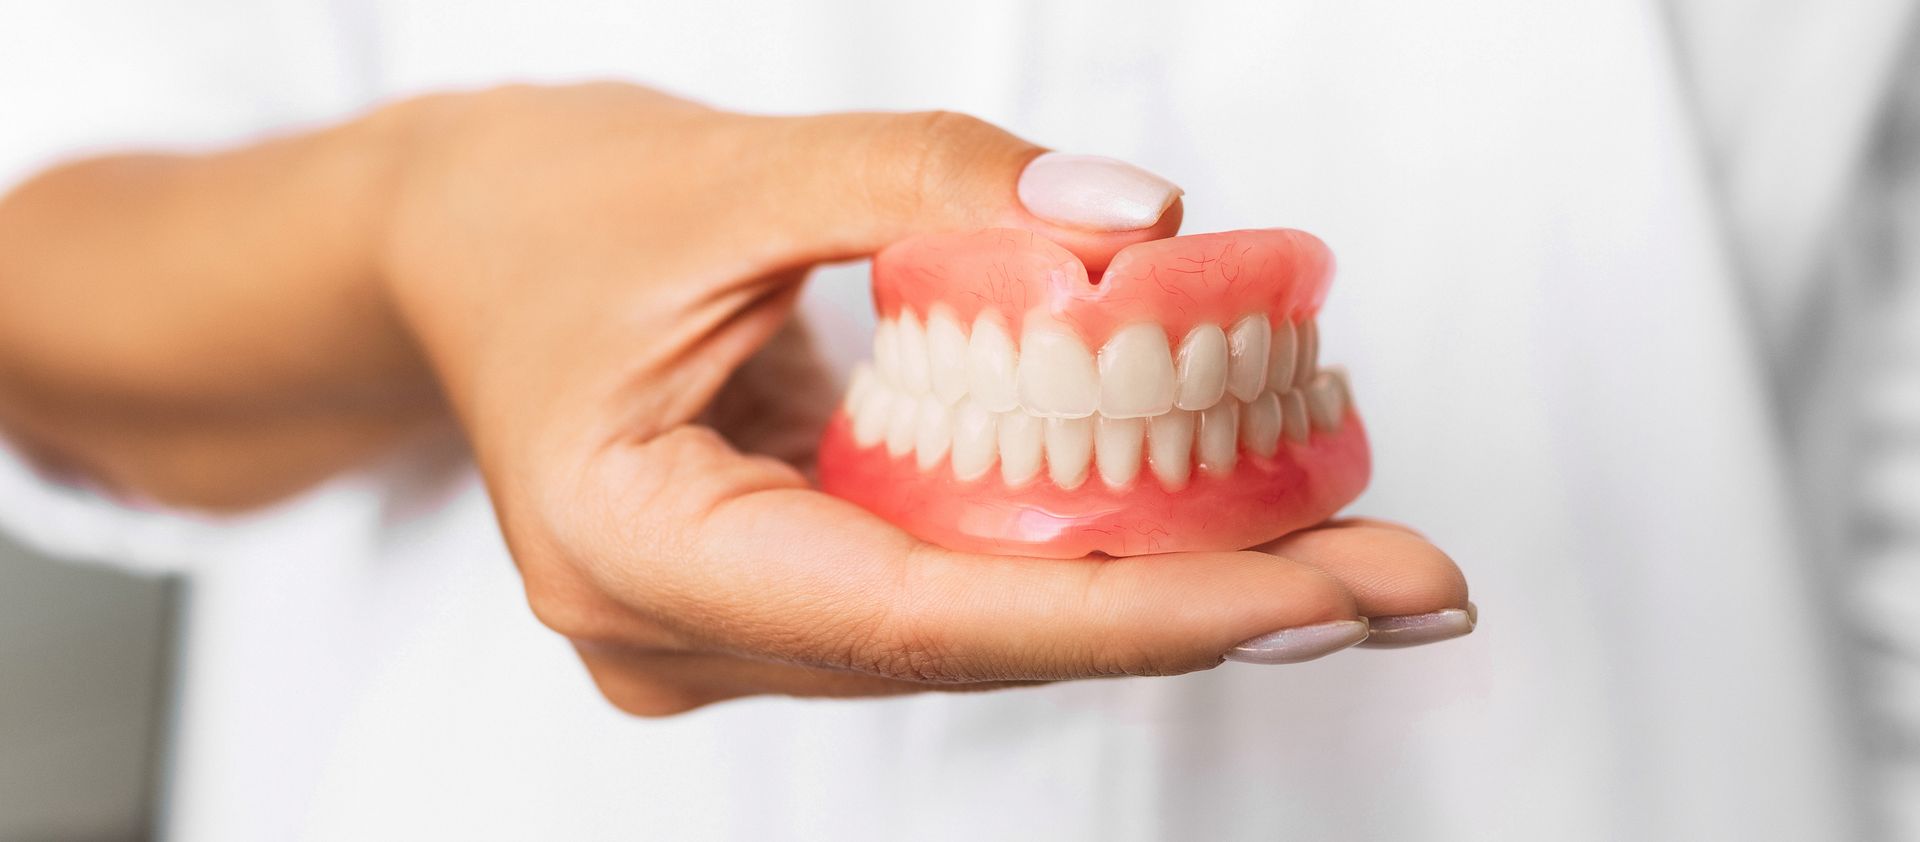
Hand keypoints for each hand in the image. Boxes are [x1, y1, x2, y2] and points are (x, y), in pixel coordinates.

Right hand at [377, 84, 1470, 712]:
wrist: (450, 248)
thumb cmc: (546, 210)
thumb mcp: (728, 167)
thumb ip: (931, 182)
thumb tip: (1139, 222)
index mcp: (634, 548)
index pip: (921, 617)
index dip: (1136, 612)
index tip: (1323, 593)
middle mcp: (682, 633)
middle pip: (980, 641)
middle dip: (1203, 609)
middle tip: (1410, 580)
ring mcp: (729, 634)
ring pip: (982, 629)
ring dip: (1164, 587)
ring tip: (1356, 550)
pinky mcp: (781, 598)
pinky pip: (956, 589)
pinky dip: (1086, 554)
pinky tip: (1219, 525)